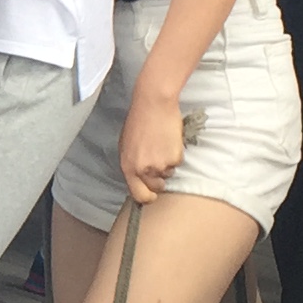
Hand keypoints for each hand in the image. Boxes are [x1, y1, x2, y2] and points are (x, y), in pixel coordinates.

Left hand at [117, 80, 184, 203]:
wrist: (153, 105)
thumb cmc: (138, 121)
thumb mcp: (126, 145)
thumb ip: (131, 163)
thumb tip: (137, 176)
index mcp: (128, 167)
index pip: (137, 194)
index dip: (146, 197)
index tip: (151, 195)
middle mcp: (142, 170)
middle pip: (155, 188)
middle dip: (159, 180)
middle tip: (159, 165)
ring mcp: (160, 165)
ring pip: (168, 173)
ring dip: (167, 164)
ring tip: (161, 145)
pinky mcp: (174, 158)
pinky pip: (177, 162)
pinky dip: (175, 154)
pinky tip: (168, 140)